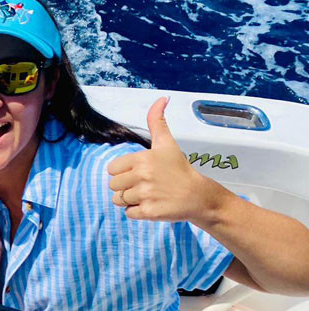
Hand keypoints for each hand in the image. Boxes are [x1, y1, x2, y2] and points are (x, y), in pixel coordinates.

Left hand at [107, 97, 212, 220]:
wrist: (198, 195)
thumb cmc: (179, 169)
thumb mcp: (167, 143)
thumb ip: (157, 122)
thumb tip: (161, 98)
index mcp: (142, 159)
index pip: (112, 169)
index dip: (123, 172)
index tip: (139, 172)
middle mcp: (142, 176)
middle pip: (113, 186)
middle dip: (125, 187)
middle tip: (145, 185)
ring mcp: (145, 195)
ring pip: (119, 200)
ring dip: (130, 200)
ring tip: (148, 195)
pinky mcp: (149, 211)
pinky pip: (128, 213)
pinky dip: (137, 212)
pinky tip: (152, 205)